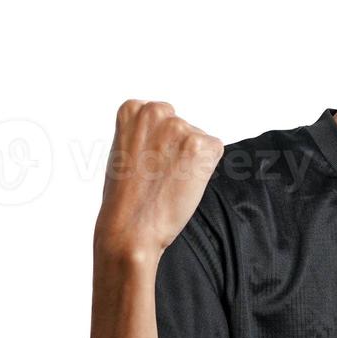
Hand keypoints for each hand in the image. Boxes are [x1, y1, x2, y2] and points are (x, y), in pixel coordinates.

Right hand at [94, 99, 223, 260]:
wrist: (131, 228)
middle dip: (175, 149)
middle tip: (159, 175)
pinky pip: (214, 151)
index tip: (146, 162)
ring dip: (190, 161)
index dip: (157, 144)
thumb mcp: (123, 151)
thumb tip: (168, 133)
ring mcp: (179, 127)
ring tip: (169, 182)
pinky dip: (205, 169)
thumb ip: (143, 133)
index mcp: (132, 109)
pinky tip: (183, 184)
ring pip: (197, 140)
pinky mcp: (201, 144)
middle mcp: (156, 111)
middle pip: (180, 126)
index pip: (160, 116)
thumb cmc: (124, 198)